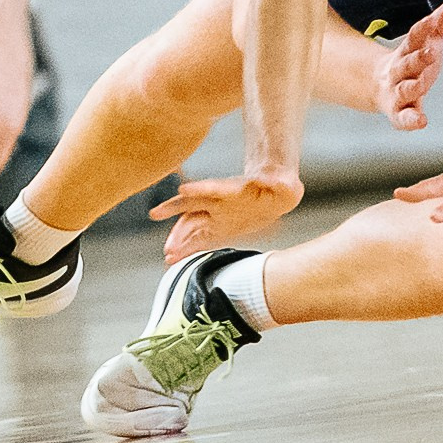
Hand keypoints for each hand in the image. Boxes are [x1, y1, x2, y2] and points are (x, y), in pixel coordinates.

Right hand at [150, 169, 302, 262]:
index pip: (212, 187)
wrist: (275, 192)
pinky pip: (198, 239)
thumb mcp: (284, 184)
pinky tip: (174, 259)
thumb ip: (280, 183)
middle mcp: (218, 200)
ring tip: (168, 254)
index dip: (199, 188)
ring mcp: (216, 214)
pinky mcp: (218, 228)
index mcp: (232, 188)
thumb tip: (282, 183)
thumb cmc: (279, 184)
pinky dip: (186, 248)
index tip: (182, 189)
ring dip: (179, 238)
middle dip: (174, 210)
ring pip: (190, 224)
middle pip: (191, 204)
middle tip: (157, 219)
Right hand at [374, 0, 442, 131]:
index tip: (435, 20)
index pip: (415, 35)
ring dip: (412, 86)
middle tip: (431, 52)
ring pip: (404, 89)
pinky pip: (402, 117)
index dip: (425, 28)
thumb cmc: (413, 59)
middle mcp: (400, 69)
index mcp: (408, 49)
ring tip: (422, 84)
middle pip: (407, 62)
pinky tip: (421, 122)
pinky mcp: (399, 112)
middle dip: (418, 58)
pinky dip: (410, 120)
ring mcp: (398, 90)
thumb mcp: (429, 38)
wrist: (381, 85)